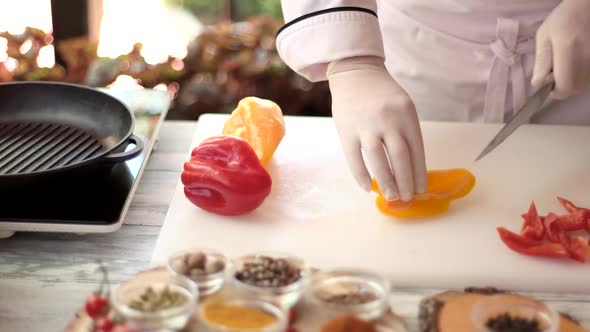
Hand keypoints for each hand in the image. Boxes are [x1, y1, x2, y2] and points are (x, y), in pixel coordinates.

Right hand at [326, 56, 426, 200]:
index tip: (420, 189)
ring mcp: (365, 125)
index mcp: (406, 114)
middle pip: (400, 157)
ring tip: (392, 197)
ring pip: (378, 160)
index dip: (419, 173)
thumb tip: (410, 169)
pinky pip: (354, 158)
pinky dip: (362, 175)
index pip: (416, 150)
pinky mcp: (346, 130)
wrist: (355, 72)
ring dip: (386, 182)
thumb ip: (406, 133)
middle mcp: (388, 120)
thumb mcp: (403, 107)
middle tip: (407, 198)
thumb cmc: (383, 94)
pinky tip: (368, 187)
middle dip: (405, 182)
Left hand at [532, 0, 589, 98]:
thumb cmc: (563, 19)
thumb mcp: (544, 36)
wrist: (588, 6)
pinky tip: (579, 63)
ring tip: (569, 66)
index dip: (556, 92)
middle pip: (576, 88)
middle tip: (558, 75)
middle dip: (564, 87)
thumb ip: (541, 61)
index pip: (565, 86)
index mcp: (568, 49)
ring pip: (585, 84)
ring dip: (575, 81)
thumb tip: (539, 84)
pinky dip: (584, 75)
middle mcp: (587, 56)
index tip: (550, 87)